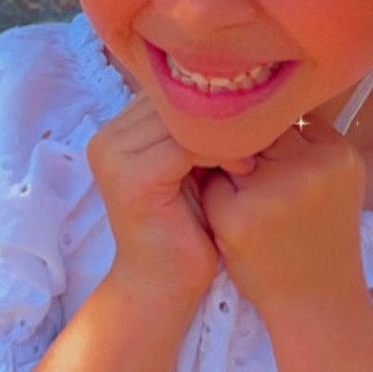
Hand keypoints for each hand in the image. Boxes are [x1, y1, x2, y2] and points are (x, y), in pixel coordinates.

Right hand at [86, 92, 254, 303]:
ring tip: (256, 152)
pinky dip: (221, 153)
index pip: (171, 90)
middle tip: (266, 129)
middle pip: (174, 99)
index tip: (259, 117)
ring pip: (182, 120)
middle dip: (223, 113)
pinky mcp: (132, 179)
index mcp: (118, 131)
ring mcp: (113, 157)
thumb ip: (198, 131)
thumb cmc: (187, 228)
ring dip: (226, 133)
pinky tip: (244, 170)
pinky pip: (185, 146)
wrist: (163, 286)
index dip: (216, 99)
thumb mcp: (193, 169)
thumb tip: (244, 85)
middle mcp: (106, 138)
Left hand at [196, 113, 367, 321]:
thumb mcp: (333, 182)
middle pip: (260, 133)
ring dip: (232, 171)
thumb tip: (258, 102)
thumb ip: (309, 142)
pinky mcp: (236, 217)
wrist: (316, 302)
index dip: (278, 143)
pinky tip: (238, 222)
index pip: (290, 119)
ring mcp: (271, 192)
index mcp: (339, 157)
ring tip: (255, 206)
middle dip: (254, 153)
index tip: (283, 169)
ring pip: (232, 152)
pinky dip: (217, 198)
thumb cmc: (322, 235)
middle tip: (267, 189)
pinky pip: (212, 183)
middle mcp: (309, 170)